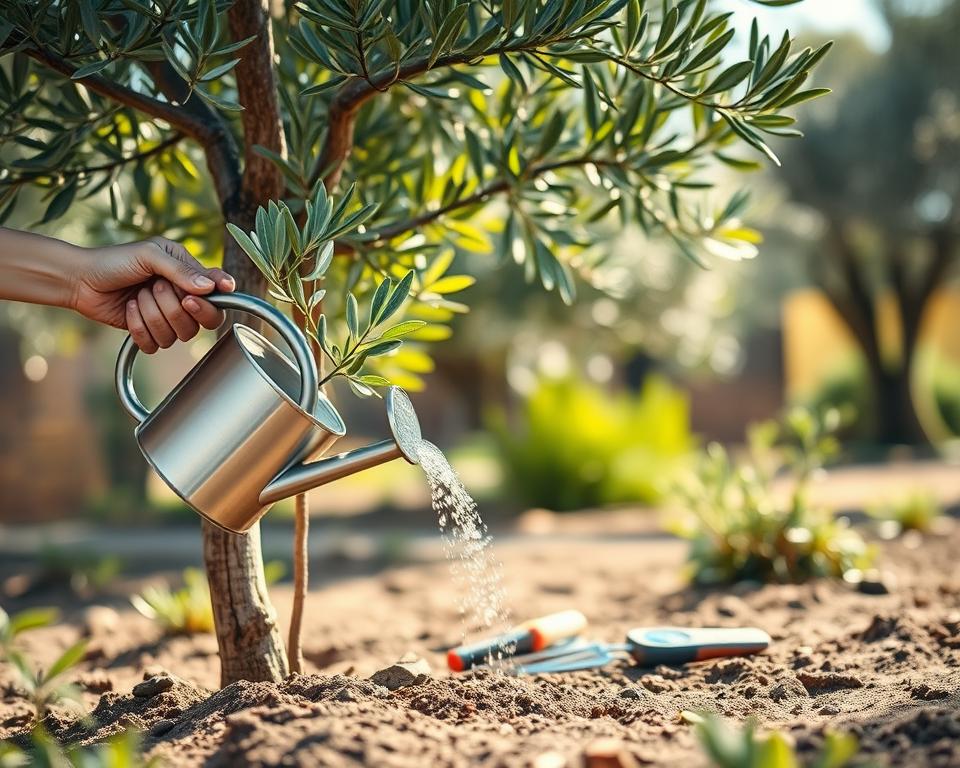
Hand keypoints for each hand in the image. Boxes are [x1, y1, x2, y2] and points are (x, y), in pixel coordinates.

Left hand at [71, 237, 234, 352]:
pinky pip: (157, 345)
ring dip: (152, 315)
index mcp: (189, 273)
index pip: (218, 294)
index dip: (213, 302)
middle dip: (175, 309)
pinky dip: (139, 329)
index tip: (192, 299)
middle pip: (204, 322)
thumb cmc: (114, 261)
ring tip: (136, 297)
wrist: (80, 279)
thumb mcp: (149, 255)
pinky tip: (129, 311)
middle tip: (154, 289)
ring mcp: (167, 316)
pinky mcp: (150, 332)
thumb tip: (209, 287)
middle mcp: (183, 297)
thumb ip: (180, 270)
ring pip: (179, 335)